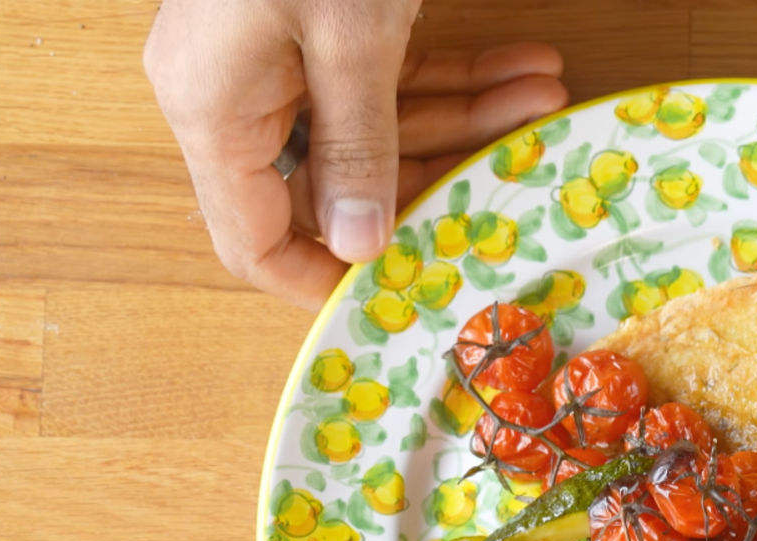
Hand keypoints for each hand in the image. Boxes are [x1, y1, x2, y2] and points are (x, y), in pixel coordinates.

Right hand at [144, 0, 567, 309]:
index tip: (399, 296)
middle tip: (517, 166)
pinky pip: (381, 74)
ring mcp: (277, 53)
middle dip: (436, 173)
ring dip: (465, 114)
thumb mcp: (347, 36)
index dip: (319, 279)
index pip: (251, 238)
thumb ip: (358, 143)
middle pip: (335, 182)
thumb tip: (361, 243)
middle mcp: (236, 91)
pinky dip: (450, 73)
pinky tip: (523, 68)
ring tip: (543, 95)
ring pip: (375, 123)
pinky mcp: (318, 21)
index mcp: (213, 109)